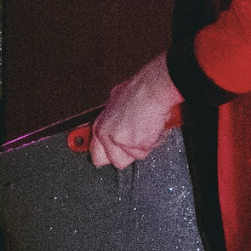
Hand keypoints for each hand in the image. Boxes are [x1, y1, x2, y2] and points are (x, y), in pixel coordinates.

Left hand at [89, 52, 181, 168]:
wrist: (153, 88)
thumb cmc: (138, 90)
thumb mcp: (115, 101)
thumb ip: (112, 117)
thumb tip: (114, 120)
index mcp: (100, 125)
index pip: (96, 152)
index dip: (105, 155)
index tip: (109, 156)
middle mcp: (107, 135)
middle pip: (115, 161)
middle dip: (126, 155)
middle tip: (134, 142)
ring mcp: (121, 141)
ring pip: (134, 157)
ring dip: (142, 147)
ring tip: (145, 129)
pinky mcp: (138, 145)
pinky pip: (147, 151)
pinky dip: (153, 142)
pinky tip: (153, 127)